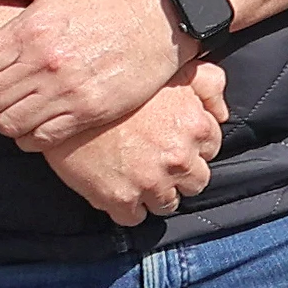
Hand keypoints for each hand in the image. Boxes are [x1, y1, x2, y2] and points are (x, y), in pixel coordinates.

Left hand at [0, 0, 192, 147]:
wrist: (162, 15)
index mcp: (31, 30)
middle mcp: (46, 65)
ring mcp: (68, 92)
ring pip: (8, 124)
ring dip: (1, 118)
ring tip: (10, 107)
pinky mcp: (89, 112)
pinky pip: (41, 138)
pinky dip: (28, 136)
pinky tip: (34, 120)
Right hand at [43, 70, 227, 224]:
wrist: (67, 98)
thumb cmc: (121, 82)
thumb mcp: (176, 69)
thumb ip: (209, 84)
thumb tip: (221, 113)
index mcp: (196, 127)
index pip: (211, 150)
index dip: (192, 146)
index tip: (173, 141)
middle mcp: (179, 158)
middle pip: (195, 183)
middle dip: (179, 175)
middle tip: (156, 162)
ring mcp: (151, 182)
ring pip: (167, 204)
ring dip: (155, 194)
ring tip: (135, 176)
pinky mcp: (120, 199)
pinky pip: (134, 218)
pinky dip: (127, 208)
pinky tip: (116, 188)